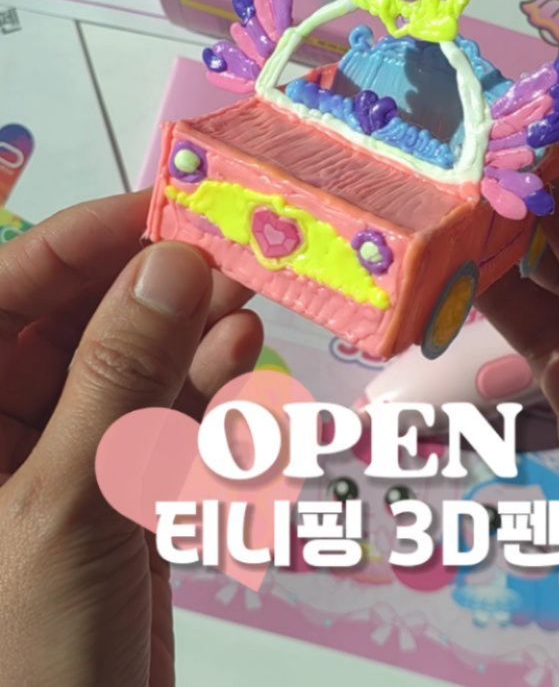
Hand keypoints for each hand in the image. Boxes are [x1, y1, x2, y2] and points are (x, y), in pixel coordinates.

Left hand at [0, 192, 261, 686]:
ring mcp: (65, 457)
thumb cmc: (26, 662)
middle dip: (152, 284)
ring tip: (244, 299)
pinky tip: (239, 354)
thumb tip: (167, 267)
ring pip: (130, 365)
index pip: (3, 291)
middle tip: (224, 249)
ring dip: (189, 331)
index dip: (82, 240)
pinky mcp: (120, 489)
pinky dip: (204, 386)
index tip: (162, 208)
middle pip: (78, 321)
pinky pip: (163, 417)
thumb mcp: (67, 506)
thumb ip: (118, 378)